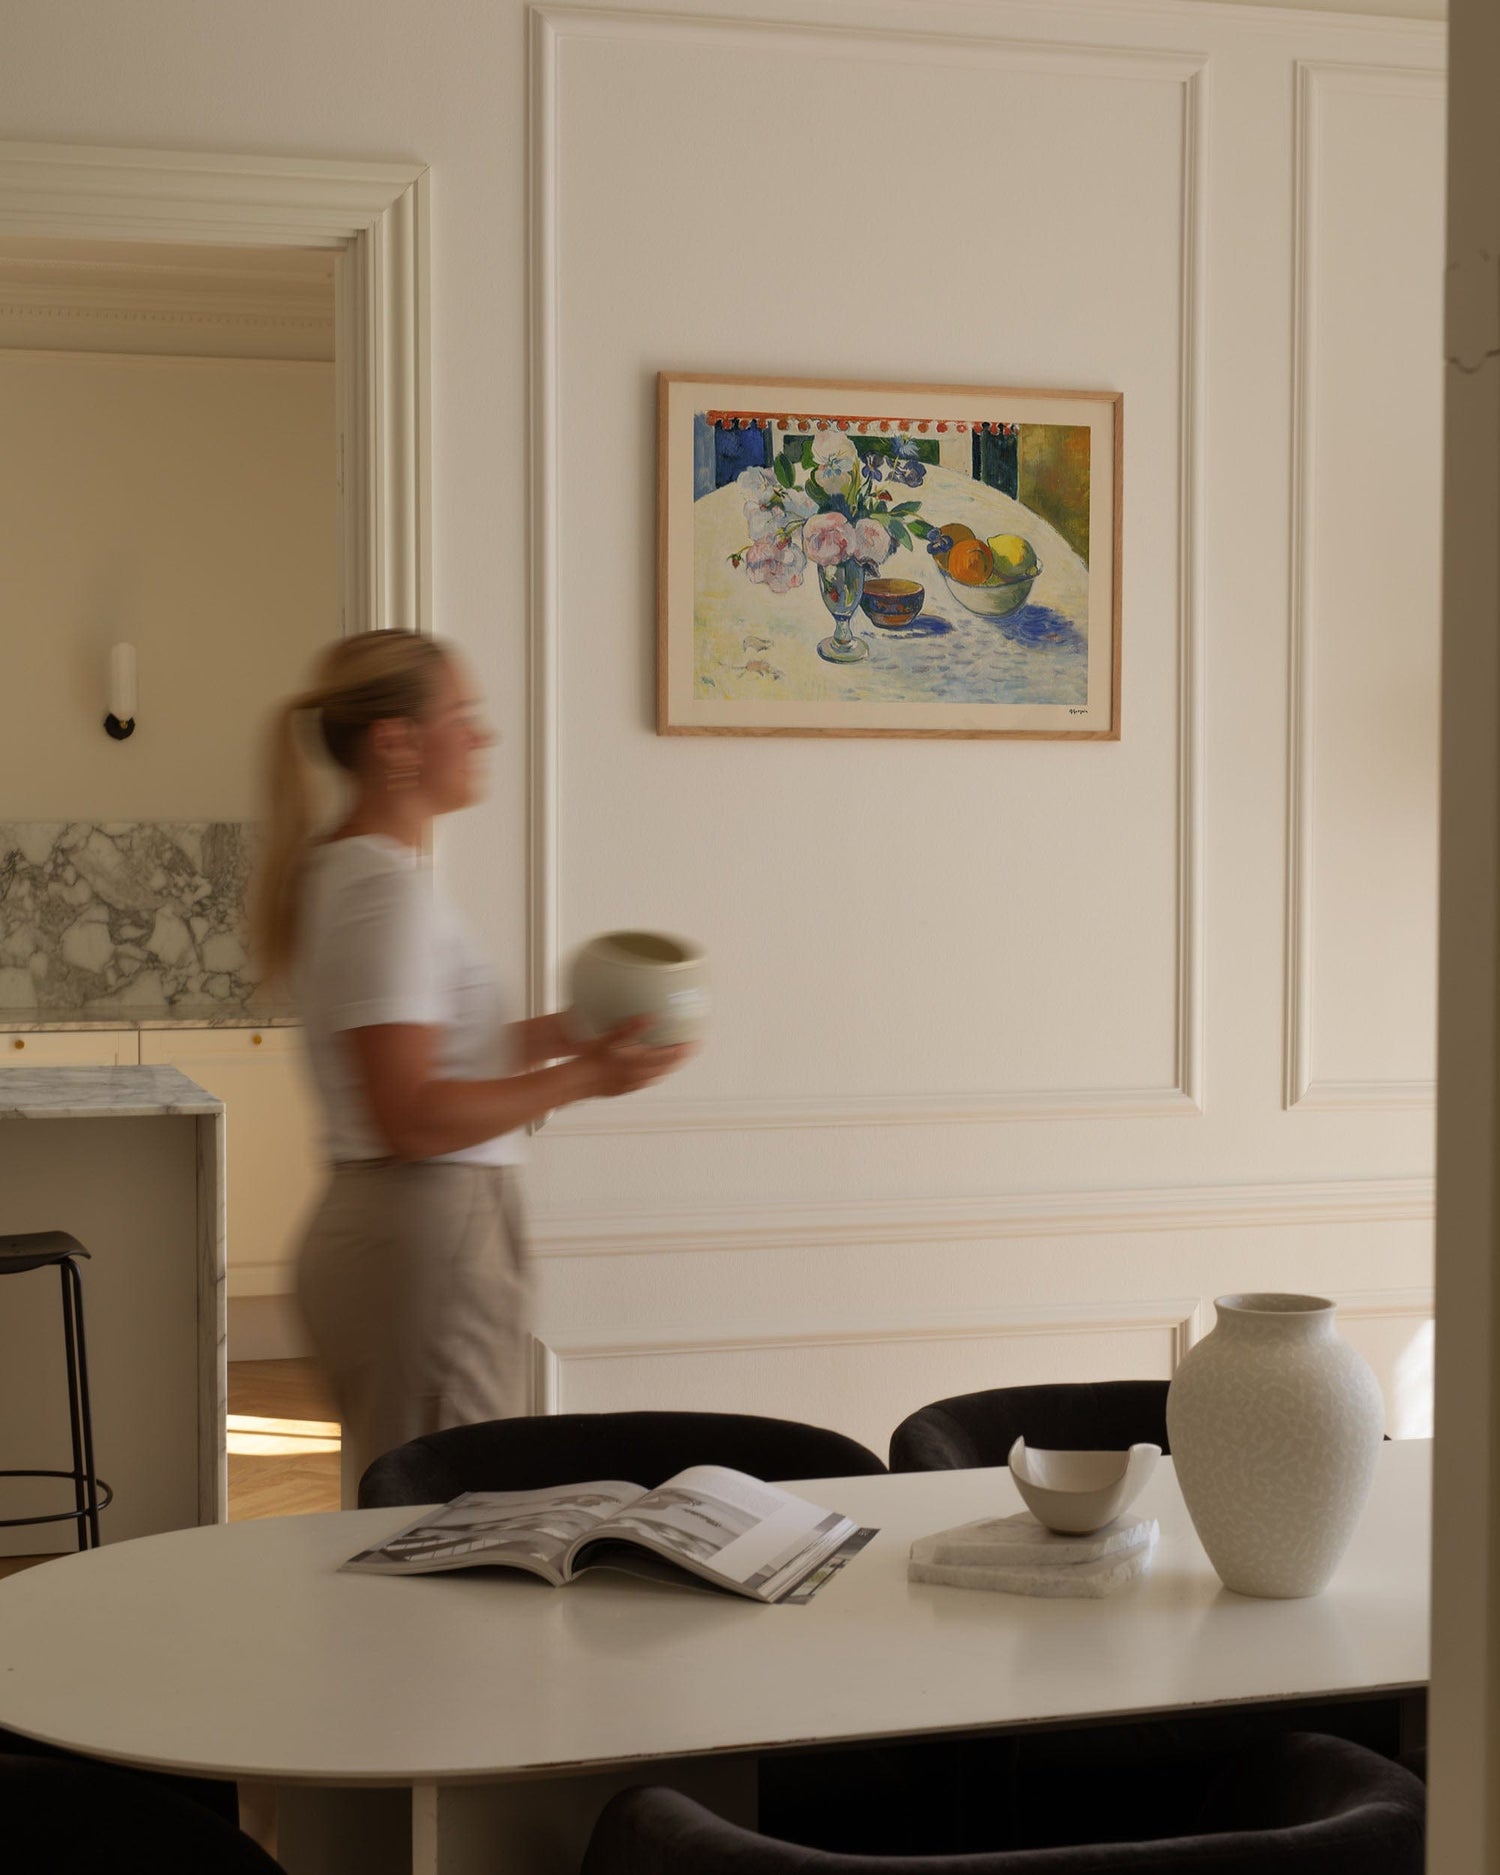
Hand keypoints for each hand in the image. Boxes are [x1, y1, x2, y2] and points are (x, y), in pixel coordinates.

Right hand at [579, 1017, 695, 1099]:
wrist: (576, 1081)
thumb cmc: (590, 1060)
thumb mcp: (610, 1039)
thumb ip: (631, 1028)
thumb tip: (649, 1017)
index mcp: (638, 1064)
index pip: (668, 1057)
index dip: (684, 1050)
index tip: (695, 1042)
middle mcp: (638, 1076)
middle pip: (667, 1068)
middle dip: (680, 1059)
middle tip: (690, 1049)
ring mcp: (631, 1084)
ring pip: (657, 1076)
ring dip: (668, 1067)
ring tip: (675, 1058)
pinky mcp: (624, 1088)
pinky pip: (645, 1081)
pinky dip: (654, 1074)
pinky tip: (650, 1069)